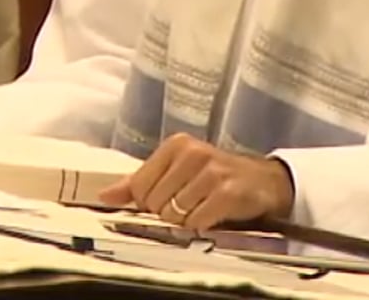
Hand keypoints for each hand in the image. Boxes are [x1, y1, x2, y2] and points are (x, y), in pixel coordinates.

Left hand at [93, 134, 294, 230]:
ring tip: (202, 207)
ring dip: (186, 219)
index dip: (148, 201)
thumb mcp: (177, 171)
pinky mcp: (227, 193)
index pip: (139, 185)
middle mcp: (194, 154)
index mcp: (177, 145)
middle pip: (155, 202)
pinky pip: (196, 222)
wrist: (264, 182)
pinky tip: (213, 214)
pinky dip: (202, 224)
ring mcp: (212, 172)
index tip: (166, 198)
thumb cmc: (215, 177)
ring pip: (174, 214)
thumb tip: (104, 195)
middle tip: (189, 202)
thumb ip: (140, 182)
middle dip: (168, 211)